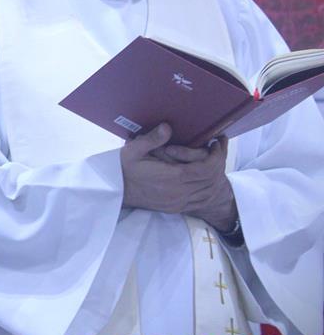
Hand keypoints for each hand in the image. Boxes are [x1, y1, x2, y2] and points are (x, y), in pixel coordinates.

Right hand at [120, 123, 236, 231]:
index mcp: (172, 178)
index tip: (216, 143)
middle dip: (218, 162)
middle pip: (211, 180)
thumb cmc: (123, 169)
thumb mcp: (133, 150)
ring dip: (215, 176)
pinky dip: (207, 187)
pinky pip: (200, 200)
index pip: (206, 169)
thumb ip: (152, 139)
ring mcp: (178, 202)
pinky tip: (203, 176)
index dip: (216, 156)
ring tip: (213, 159)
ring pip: (208, 191)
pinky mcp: (176, 207)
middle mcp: (179, 193)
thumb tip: (167, 127)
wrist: (115, 192)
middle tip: (217, 147)